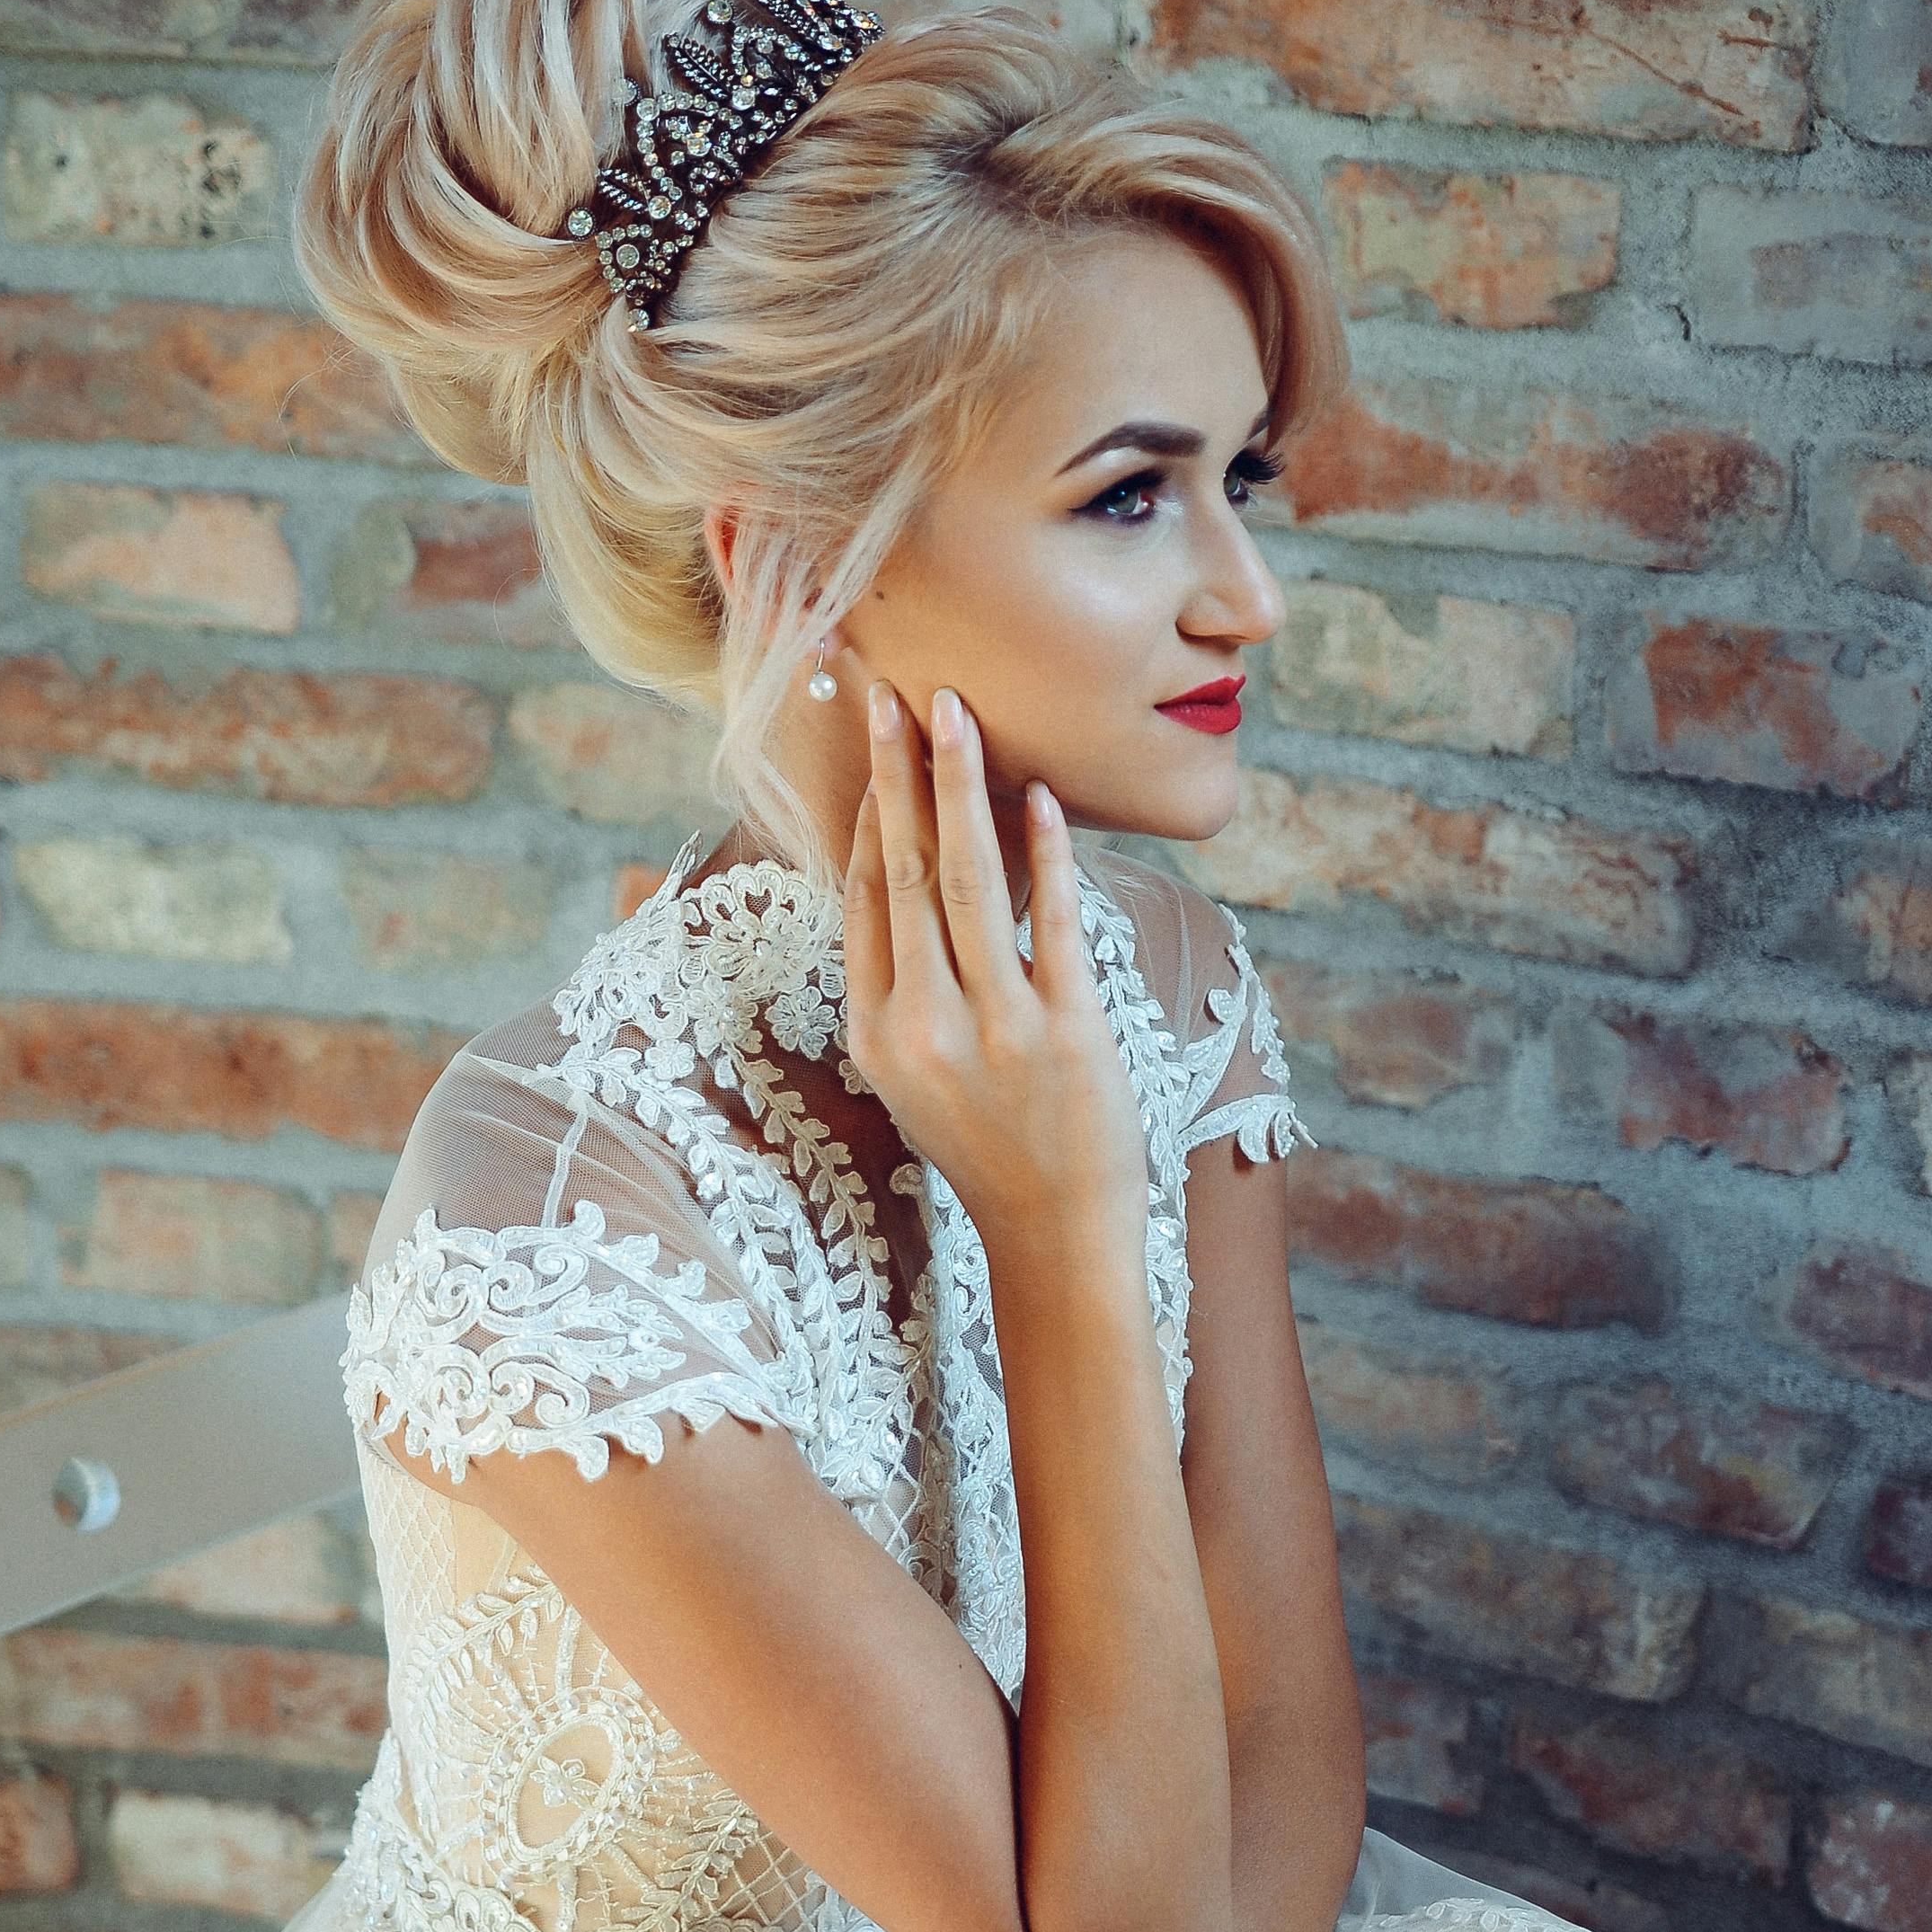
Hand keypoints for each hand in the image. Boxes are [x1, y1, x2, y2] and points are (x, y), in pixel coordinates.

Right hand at [842, 681, 1149, 1262]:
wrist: (1055, 1237)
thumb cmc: (990, 1148)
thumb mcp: (918, 1078)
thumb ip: (906, 989)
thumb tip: (904, 884)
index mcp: (877, 1033)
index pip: (864, 900)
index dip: (866, 815)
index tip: (872, 747)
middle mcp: (924, 1026)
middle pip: (901, 873)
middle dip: (897, 775)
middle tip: (894, 694)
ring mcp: (996, 1029)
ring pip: (965, 884)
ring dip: (960, 789)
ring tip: (957, 713)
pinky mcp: (1067, 1032)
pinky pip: (1050, 924)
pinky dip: (1044, 855)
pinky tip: (1039, 798)